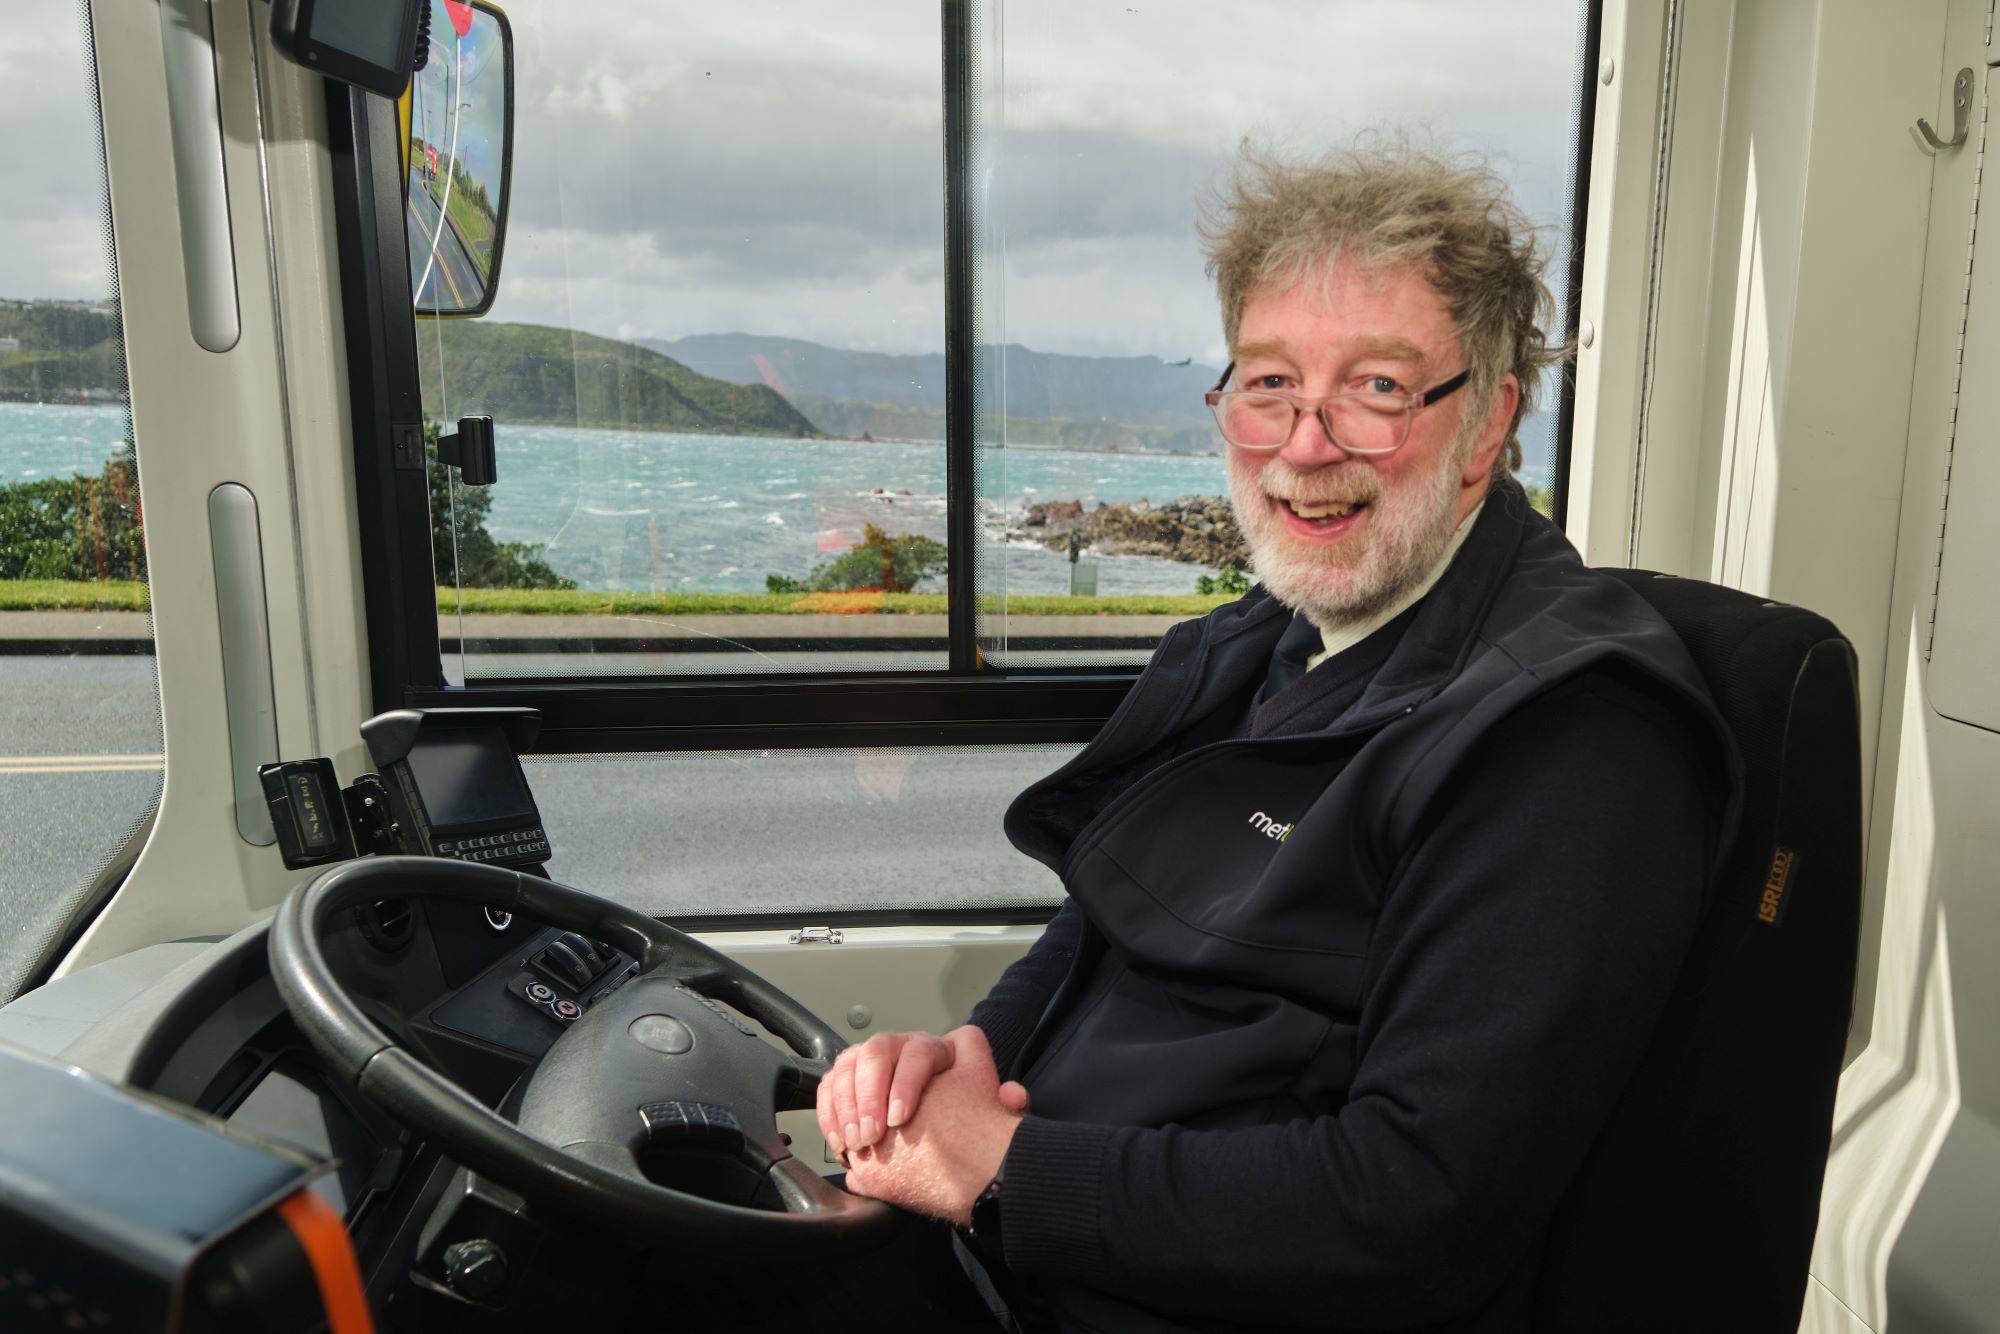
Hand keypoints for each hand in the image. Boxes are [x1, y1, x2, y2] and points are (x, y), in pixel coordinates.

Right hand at [815, 1025, 1031, 1159]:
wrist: (943, 1136)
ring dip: (846, 1106)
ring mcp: (872, 1060)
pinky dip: (829, 1112)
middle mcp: (903, 1047)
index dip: (907, 1083)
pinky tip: (839, 1142)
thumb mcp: (988, 1112)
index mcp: (938, 1050)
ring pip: (849, 1064)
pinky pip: (830, 1085)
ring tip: (854, 1144)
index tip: (902, 1120)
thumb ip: (1002, 1102)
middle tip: (871, 1135)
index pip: (920, 1052)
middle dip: (869, 1095)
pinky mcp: (849, 1079)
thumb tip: (1013, 1095)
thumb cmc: (965, 1121)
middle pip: (879, 1051)